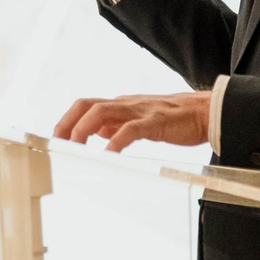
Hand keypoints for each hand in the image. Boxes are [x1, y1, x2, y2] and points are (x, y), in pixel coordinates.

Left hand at [53, 92, 210, 152]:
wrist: (204, 113)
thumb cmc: (172, 119)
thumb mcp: (138, 121)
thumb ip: (117, 124)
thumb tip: (98, 132)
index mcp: (120, 105)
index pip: (84, 106)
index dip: (66, 120)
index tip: (54, 139)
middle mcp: (125, 104)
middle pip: (86, 104)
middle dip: (68, 123)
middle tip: (58, 144)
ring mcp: (139, 111)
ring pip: (102, 111)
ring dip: (83, 129)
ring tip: (76, 148)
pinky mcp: (155, 122)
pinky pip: (130, 130)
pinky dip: (116, 141)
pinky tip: (108, 155)